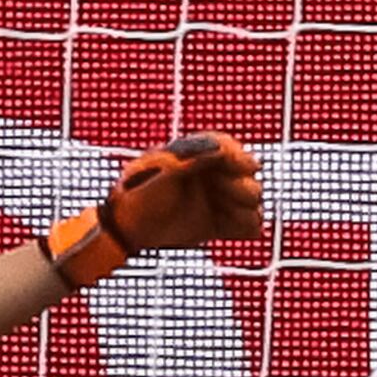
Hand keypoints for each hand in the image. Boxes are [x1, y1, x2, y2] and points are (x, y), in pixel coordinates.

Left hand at [40, 132, 265, 288]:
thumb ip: (191, 156)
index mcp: (197, 153)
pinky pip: (248, 224)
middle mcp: (212, 174)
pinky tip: (233, 227)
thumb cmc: (136, 191)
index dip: (238, 157)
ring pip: (252, 198)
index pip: (230, 147)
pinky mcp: (219, 224)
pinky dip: (247, 226)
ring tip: (225, 211)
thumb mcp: (160, 168)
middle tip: (224, 193)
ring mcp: (218, 199)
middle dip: (242, 184)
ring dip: (246, 205)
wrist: (124, 228)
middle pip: (248, 173)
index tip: (239, 167)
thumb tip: (222, 148)